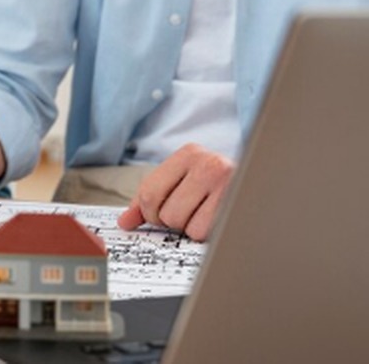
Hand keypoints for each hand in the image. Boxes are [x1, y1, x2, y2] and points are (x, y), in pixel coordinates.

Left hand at [117, 143, 234, 241]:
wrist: (264, 184)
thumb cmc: (217, 187)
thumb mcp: (182, 182)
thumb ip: (150, 199)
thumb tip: (124, 222)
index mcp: (189, 153)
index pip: (149, 192)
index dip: (149, 213)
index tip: (158, 216)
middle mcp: (208, 163)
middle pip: (165, 212)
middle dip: (171, 222)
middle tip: (189, 214)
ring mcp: (227, 184)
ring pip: (184, 225)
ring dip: (192, 228)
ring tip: (208, 214)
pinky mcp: (239, 205)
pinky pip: (205, 234)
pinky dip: (209, 235)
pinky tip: (220, 220)